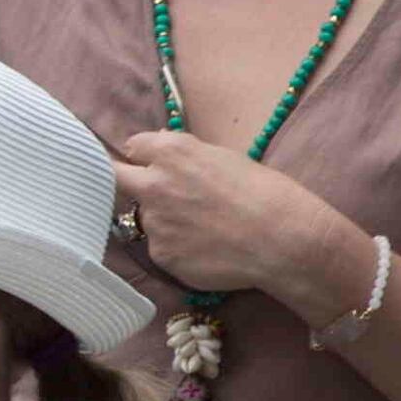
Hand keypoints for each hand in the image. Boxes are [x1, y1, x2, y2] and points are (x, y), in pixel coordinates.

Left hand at [109, 132, 371, 313]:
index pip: (134, 146)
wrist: (284, 240)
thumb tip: (163, 152)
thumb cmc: (266, 193)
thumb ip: (187, 156)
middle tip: (149, 190)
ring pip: (146, 217)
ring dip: (163, 219)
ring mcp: (154, 222)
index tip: (150, 162)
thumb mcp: (227, 158)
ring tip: (203, 228)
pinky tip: (208, 249)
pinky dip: (178, 247)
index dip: (144, 155)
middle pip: (116, 177)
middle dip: (128, 180)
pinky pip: (162, 246)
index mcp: (171, 152)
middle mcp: (152, 183)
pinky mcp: (161, 254)